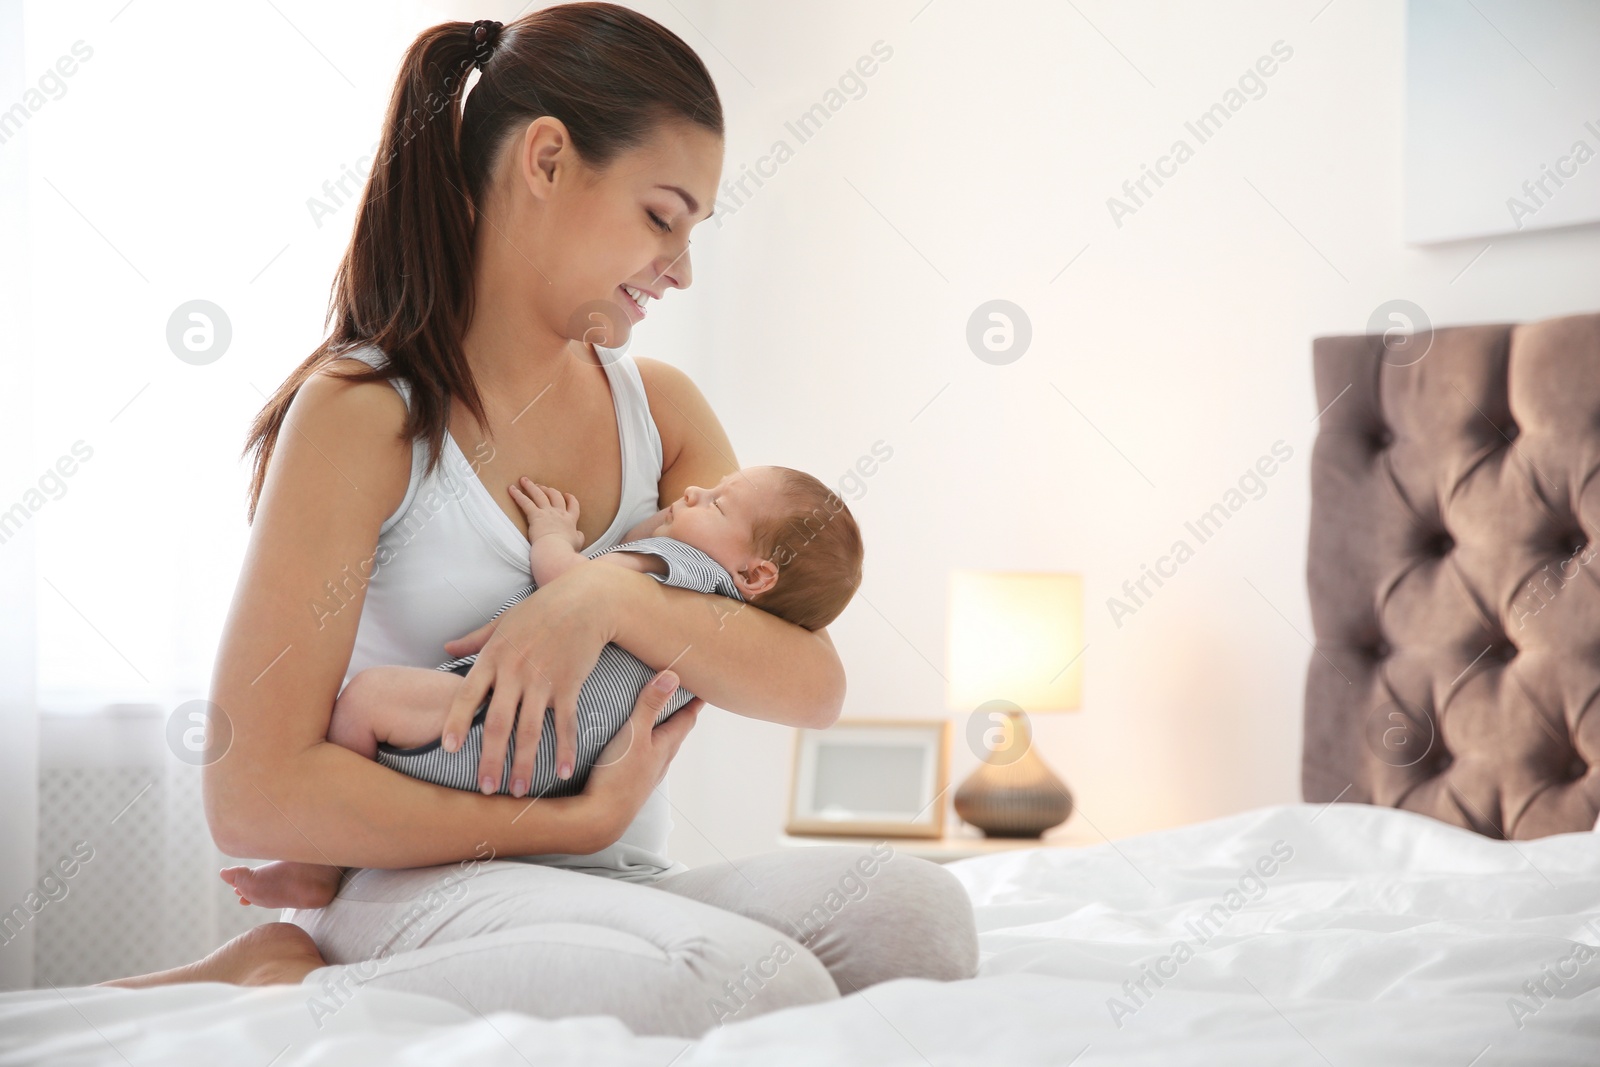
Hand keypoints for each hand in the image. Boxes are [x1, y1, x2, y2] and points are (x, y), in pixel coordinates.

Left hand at [439, 564, 614, 795]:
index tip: (448, 750)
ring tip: (519, 791)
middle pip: (496, 723)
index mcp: (494, 656)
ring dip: (524, 764)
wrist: (586, 600)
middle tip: (485, 789)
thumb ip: (474, 639)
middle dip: (490, 760)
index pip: (467, 695)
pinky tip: (563, 771)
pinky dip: (565, 749)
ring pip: (529, 730)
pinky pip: (566, 723)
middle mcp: (514, 671)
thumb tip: (446, 647)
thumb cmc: (541, 609)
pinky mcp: (569, 685)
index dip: (456, 723)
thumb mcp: (503, 620)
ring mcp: (543, 680)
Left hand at [511, 477, 582, 551]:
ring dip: (532, 486)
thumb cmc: (566, 549)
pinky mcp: (535, 515)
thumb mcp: (578, 543)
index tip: (566, 495)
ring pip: (539, 495)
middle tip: (542, 487)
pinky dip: (517, 495)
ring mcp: (547, 513)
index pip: (573, 505)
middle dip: (548, 490)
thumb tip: (579, 533)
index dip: (570, 499)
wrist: (555, 550)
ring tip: (524, 480)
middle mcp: (559, 513)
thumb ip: (579, 536)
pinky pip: (525, 502)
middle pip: (555, 496)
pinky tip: (511, 488)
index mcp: (570, 520)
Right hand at [583, 671, 702, 836]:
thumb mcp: (634, 734)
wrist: (601, 818)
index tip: (705, 685)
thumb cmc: (619, 776)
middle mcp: (662, 759)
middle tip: (684, 695)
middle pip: (678, 731)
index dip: (696, 700)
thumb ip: (650, 705)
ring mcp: (648, 772)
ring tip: (659, 714)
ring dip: (664, 728)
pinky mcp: (633, 781)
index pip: (688, 717)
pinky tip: (636, 744)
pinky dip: (647, 742)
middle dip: (682, 712)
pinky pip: (646, 755)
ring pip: (662, 745)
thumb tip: (672, 676)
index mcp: (666, 745)